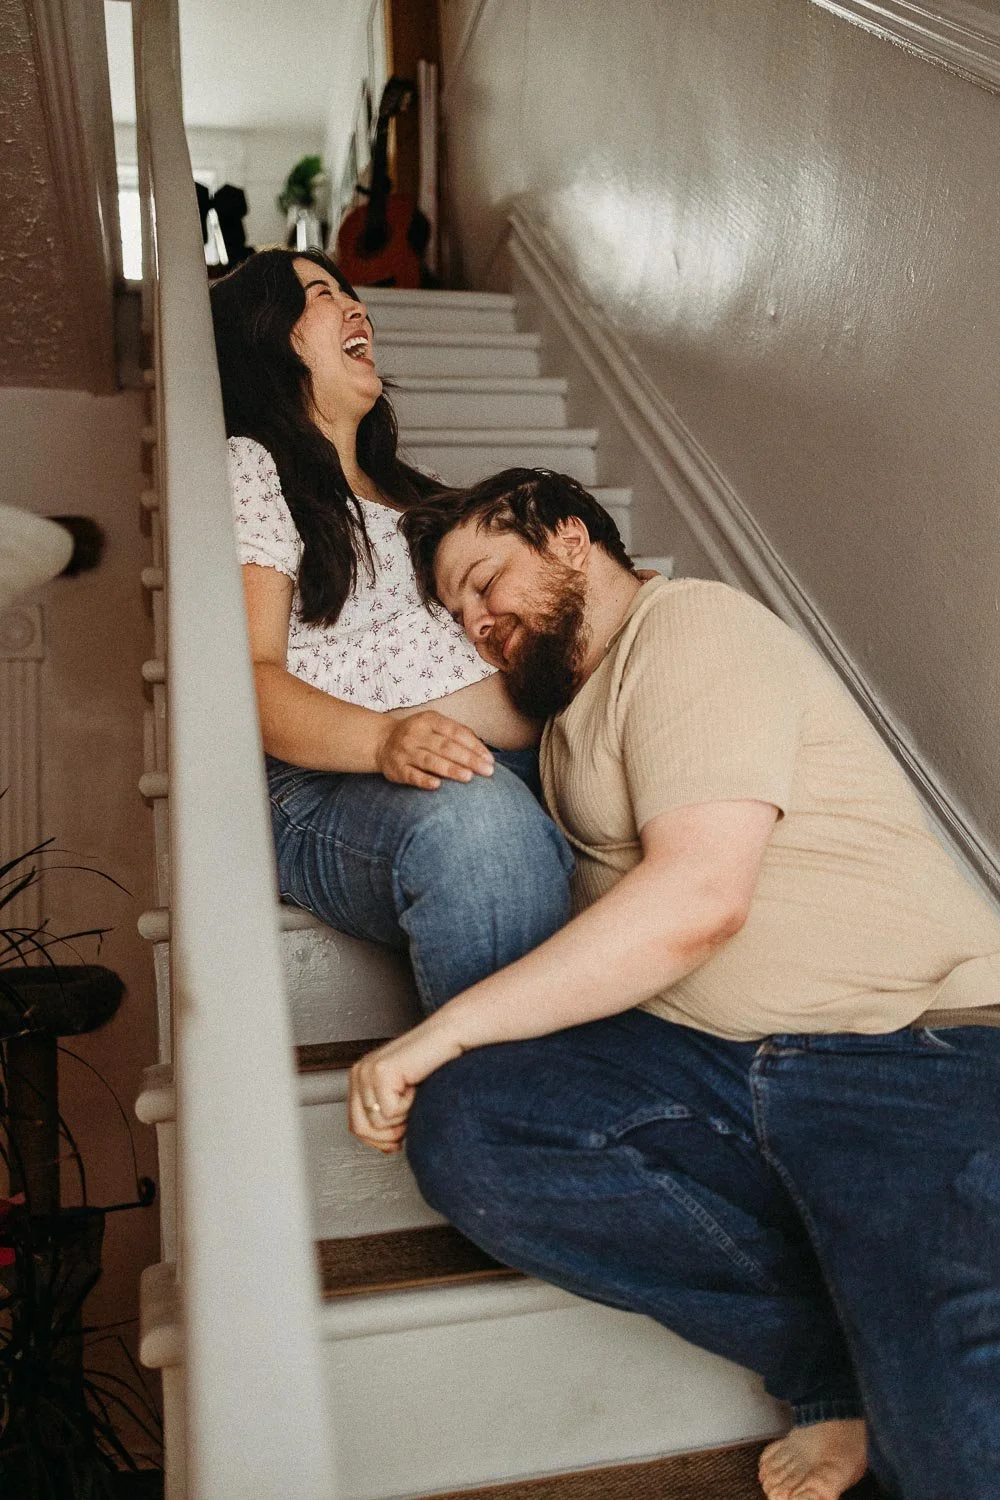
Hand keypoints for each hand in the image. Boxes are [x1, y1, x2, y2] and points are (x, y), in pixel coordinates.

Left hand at [348, 1021, 463, 1152]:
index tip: (399, 1139)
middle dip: (389, 1136)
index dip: (379, 1141)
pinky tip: (416, 1086)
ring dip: (403, 1118)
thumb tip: (385, 1148)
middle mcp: (359, 1073)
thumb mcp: (401, 1097)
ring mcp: (367, 1072)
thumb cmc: (432, 1065)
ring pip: (377, 1125)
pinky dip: (409, 1106)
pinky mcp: (381, 1073)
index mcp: (359, 1077)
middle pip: (361, 1129)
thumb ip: (386, 1118)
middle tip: (409, 1118)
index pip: (355, 1126)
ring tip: (413, 1095)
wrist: (449, 1038)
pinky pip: (390, 1113)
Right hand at [375, 710, 494, 789]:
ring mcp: (405, 752)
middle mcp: (416, 734)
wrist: (381, 741)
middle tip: (487, 771)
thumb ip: (456, 732)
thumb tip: (482, 748)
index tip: (489, 759)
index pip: (455, 732)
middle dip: (468, 759)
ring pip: (430, 761)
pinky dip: (424, 780)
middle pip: (446, 747)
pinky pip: (411, 775)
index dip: (474, 745)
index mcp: (428, 720)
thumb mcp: (434, 724)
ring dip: (451, 769)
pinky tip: (438, 786)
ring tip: (469, 777)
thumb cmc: (418, 734)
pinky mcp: (396, 769)